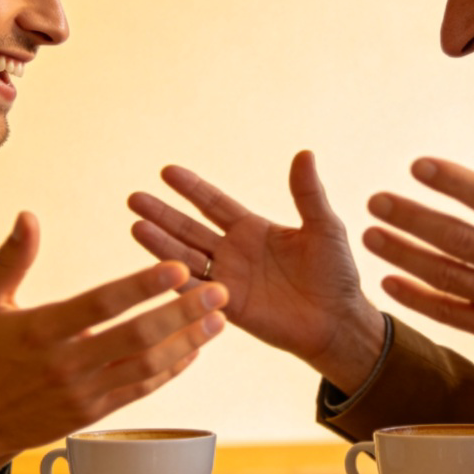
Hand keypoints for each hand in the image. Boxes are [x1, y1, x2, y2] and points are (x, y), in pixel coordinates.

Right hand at [0, 212, 227, 473]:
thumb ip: (11, 259)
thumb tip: (28, 216)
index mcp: (41, 330)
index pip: (101, 305)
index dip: (142, 286)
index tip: (178, 267)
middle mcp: (66, 364)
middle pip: (136, 337)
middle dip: (182, 313)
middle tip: (219, 291)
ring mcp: (81, 394)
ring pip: (146, 368)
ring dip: (186, 343)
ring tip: (218, 320)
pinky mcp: (90, 415)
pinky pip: (139, 392)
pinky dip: (169, 371)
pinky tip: (192, 351)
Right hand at [128, 151, 385, 393]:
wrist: (339, 320)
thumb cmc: (336, 273)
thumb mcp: (324, 227)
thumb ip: (308, 194)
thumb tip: (304, 153)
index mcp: (252, 229)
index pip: (214, 203)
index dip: (191, 188)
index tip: (166, 171)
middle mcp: (234, 251)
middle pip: (190, 228)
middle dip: (163, 213)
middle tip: (134, 198)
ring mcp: (229, 279)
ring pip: (187, 257)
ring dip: (161, 244)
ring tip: (135, 226)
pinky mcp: (229, 307)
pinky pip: (198, 293)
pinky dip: (176, 281)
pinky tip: (155, 268)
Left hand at [363, 116, 473, 411]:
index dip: (454, 182)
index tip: (419, 165)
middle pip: (458, 238)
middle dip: (413, 218)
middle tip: (376, 200)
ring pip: (446, 276)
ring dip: (404, 255)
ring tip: (371, 234)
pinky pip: (452, 315)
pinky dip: (418, 300)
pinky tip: (389, 282)